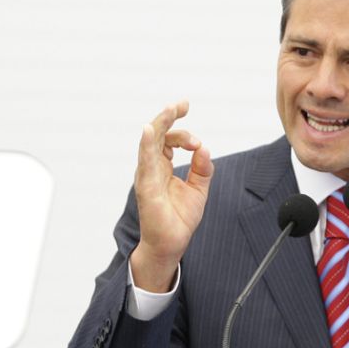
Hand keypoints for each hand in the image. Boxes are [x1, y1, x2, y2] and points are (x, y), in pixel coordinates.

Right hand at [130, 100, 213, 291]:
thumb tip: (204, 149)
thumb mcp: (199, 188)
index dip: (184, 134)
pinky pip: (144, 161)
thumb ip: (202, 168)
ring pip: (150, 141)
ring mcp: (147, 174)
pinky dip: (146, 144)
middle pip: (157, 134)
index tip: (198, 144)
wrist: (172, 243)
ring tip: (170, 108)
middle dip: (168, 116)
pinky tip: (147, 130)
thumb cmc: (180, 218)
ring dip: (160, 123)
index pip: (170, 140)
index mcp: (163, 166)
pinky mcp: (146, 185)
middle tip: (182, 104)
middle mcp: (152, 167)